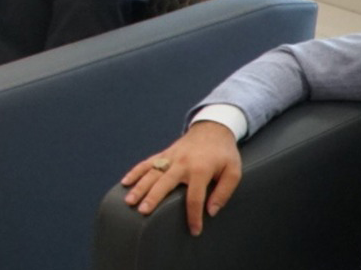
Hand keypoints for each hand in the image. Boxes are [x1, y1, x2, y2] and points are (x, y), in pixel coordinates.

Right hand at [121, 120, 241, 234]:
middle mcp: (182, 163)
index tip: (194, 231)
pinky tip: (125, 182)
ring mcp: (170, 158)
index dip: (194, 216)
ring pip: (151, 174)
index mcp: (200, 170)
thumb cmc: (225, 154)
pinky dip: (135, 172)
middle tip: (143, 212)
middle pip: (164, 183)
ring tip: (129, 201)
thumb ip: (223, 192)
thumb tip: (210, 211)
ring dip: (139, 187)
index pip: (195, 198)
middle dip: (153, 198)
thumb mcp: (234, 172)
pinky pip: (146, 163)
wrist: (213, 129)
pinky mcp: (164, 154)